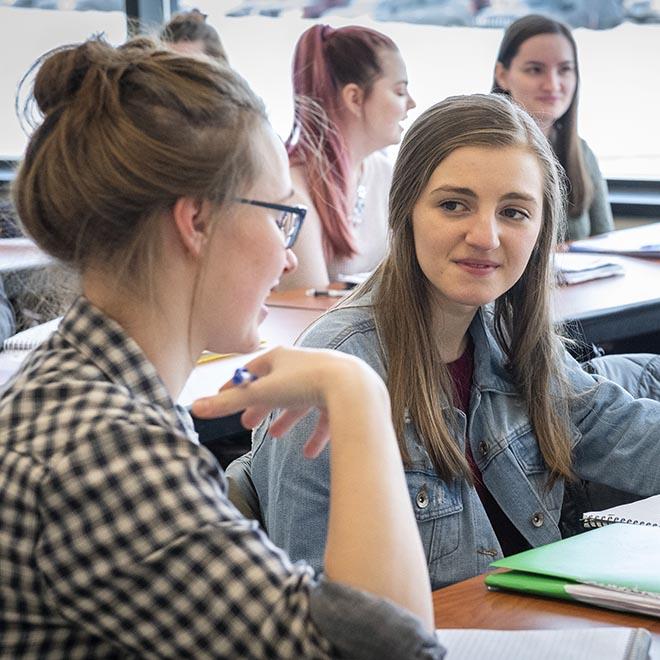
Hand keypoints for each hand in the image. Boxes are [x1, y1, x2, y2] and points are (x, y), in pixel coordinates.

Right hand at [191, 346, 381, 457]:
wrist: (353, 387)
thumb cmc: (305, 383)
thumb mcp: (261, 394)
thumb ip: (228, 404)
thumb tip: (193, 408)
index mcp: (280, 358)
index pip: (251, 370)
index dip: (236, 386)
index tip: (224, 399)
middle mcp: (302, 364)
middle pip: (274, 387)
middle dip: (259, 405)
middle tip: (246, 423)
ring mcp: (323, 380)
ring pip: (299, 402)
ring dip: (285, 419)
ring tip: (273, 436)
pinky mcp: (341, 397)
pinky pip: (324, 417)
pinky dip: (314, 435)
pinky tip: (308, 453)